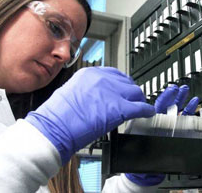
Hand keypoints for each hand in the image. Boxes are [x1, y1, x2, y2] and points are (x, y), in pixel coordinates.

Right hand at [25, 67, 154, 163]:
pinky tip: (147, 113)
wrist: (54, 127)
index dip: (120, 83)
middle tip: (131, 99)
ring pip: (136, 93)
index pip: (113, 74)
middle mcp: (102, 79)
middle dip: (130, 91)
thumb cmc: (57, 115)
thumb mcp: (71, 92)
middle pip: (126, 82)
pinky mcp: (119, 108)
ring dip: (138, 100)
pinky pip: (140, 107)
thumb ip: (87, 89)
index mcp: (89, 73)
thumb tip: (97, 96)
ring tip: (139, 106)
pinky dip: (146, 111)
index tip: (122, 88)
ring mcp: (112, 92)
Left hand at [125, 85, 198, 185]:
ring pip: (176, 110)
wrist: (143, 171)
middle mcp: (158, 122)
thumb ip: (141, 133)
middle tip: (181, 88)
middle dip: (175, 95)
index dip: (165, 97)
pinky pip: (183, 120)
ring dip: (182, 101)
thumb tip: (144, 124)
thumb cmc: (138, 155)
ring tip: (187, 92)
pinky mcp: (175, 131)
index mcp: (148, 121)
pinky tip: (194, 104)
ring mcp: (168, 126)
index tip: (171, 90)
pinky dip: (189, 111)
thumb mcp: (137, 142)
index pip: (157, 106)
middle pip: (168, 105)